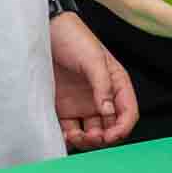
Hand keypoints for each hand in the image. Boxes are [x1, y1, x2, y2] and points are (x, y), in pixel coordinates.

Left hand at [50, 11, 136, 149]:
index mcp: (116, 85)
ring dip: (86, 141)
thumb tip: (109, 111)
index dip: (123, 128)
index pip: (127, 113)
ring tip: (75, 135)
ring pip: (91, 133)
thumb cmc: (73, 37)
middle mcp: (101, 98)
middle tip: (91, 137)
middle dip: (103, 138)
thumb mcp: (93, 58)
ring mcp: (82, 104)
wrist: (44, 31)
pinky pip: (69, 130)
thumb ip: (103, 85)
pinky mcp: (63, 108)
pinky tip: (64, 136)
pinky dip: (68, 138)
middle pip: (110, 128)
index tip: (111, 136)